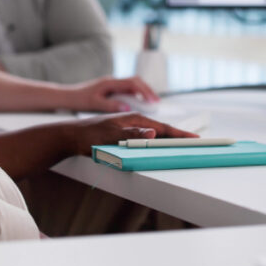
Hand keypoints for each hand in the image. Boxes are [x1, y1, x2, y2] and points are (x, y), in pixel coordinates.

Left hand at [67, 76, 159, 112]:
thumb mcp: (94, 104)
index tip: (154, 101)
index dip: (145, 91)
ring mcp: (112, 85)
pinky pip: (127, 90)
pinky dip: (135, 95)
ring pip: (132, 85)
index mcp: (110, 83)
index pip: (133, 84)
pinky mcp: (110, 89)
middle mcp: (112, 81)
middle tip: (156, 102)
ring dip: (142, 93)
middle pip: (136, 82)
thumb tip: (128, 108)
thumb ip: (111, 105)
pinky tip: (137, 104)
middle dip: (148, 91)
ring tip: (151, 104)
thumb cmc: (78, 100)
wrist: (66, 96)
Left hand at [68, 113, 199, 155]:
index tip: (195, 138)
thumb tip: (154, 133)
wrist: (70, 135)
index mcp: (135, 120)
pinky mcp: (124, 132)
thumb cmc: (89, 136)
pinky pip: (146, 136)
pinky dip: (156, 140)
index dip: (180, 134)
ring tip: (182, 143)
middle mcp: (134, 121)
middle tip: (195, 142)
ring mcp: (129, 126)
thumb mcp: (111, 136)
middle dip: (179, 135)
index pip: (163, 128)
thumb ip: (133, 134)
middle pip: (162, 129)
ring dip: (168, 138)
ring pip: (154, 133)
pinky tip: (158, 144)